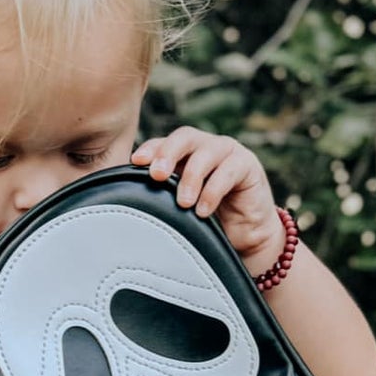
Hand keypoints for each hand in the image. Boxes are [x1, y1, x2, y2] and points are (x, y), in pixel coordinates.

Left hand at [132, 129, 286, 273]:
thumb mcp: (180, 209)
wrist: (246, 238)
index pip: (164, 143)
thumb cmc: (209, 222)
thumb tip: (127, 204)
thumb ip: (161, 198)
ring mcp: (228, 153)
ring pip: (206, 152)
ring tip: (183, 203)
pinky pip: (229, 170)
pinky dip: (213, 190)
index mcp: (185, 154)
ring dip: (191, 176)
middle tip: (157, 175)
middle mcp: (205, 147)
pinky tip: (203, 211)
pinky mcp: (247, 165)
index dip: (150, 148)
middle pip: (185, 137)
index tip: (135, 162)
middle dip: (168, 153)